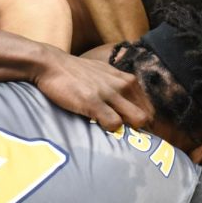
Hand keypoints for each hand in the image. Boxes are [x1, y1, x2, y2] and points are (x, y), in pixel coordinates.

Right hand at [32, 46, 154, 131]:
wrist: (52, 65)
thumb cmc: (78, 73)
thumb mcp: (105, 75)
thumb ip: (119, 88)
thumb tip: (128, 106)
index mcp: (128, 80)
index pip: (149, 106)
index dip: (146, 121)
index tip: (136, 131)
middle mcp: (124, 85)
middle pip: (148, 114)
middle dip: (142, 129)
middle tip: (128, 137)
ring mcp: (110, 93)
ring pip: (138, 119)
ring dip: (129, 130)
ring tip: (115, 134)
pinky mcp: (93, 102)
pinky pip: (114, 124)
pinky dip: (110, 130)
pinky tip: (100, 127)